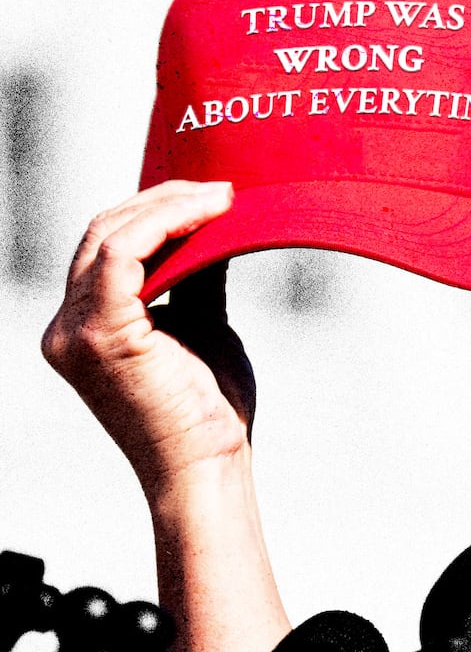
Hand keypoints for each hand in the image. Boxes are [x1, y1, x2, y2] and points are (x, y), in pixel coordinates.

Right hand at [41, 181, 253, 494]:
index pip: (106, 244)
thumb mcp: (201, 323)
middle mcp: (66, 326)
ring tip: (223, 198)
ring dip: (171, 207)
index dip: (155, 210)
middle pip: (103, 233)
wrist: (210, 463)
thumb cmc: (211, 407)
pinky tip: (209, 215)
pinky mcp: (100, 334)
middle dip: (164, 200)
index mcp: (84, 325)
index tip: (211, 194)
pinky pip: (122, 256)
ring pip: (110, 235)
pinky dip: (166, 225)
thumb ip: (194, 278)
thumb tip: (214, 229)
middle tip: (221, 188)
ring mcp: (74, 331)